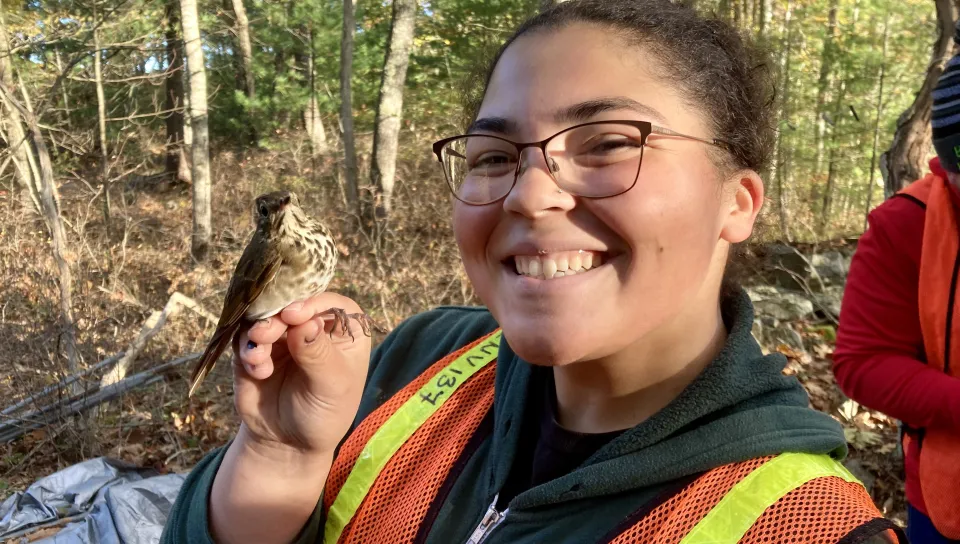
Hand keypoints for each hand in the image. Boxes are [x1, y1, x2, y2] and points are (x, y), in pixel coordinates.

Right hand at [231, 292, 371, 456]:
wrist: (288, 444)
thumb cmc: (323, 414)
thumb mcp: (331, 387)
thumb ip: (318, 354)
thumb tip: (305, 321)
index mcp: (343, 332)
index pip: (331, 303)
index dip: (312, 303)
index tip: (295, 314)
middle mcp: (312, 327)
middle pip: (292, 304)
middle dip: (276, 317)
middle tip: (265, 334)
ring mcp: (282, 337)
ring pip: (265, 317)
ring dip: (258, 332)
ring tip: (259, 357)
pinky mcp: (255, 349)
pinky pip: (245, 338)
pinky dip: (248, 350)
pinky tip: (257, 370)